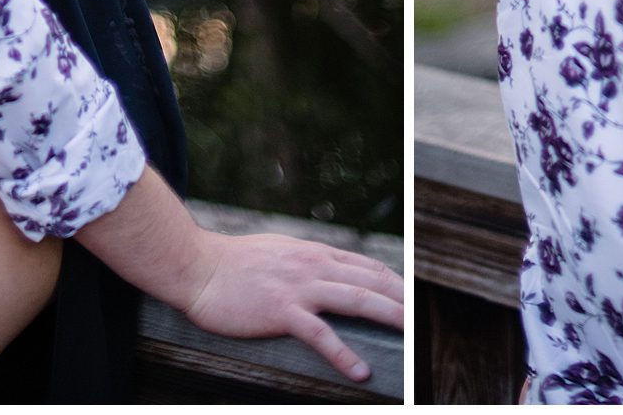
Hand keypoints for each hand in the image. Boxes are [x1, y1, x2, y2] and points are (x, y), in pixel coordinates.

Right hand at [180, 231, 404, 383]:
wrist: (199, 267)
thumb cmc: (234, 263)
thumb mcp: (281, 252)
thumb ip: (307, 262)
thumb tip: (328, 272)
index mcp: (315, 253)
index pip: (367, 267)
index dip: (394, 284)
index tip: (412, 299)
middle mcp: (314, 266)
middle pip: (371, 282)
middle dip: (402, 300)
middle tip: (424, 320)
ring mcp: (300, 288)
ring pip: (358, 301)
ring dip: (390, 317)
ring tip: (412, 335)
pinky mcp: (282, 311)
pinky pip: (321, 335)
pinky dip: (344, 354)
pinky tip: (360, 371)